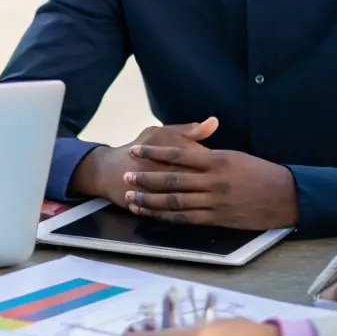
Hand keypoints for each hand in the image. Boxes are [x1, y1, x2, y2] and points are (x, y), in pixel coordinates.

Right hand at [69, 119, 218, 205]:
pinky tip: (197, 213)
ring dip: (201, 200)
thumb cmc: (142, 147)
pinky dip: (184, 211)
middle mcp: (162, 163)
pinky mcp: (147, 200)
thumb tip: (214, 122)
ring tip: (215, 202)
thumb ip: (190, 131)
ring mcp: (154, 183)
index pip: (202, 156)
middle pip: (197, 177)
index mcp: (169, 144)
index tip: (227, 171)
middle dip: (213, 185)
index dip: (217, 165)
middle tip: (226, 189)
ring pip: (184, 195)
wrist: (109, 169)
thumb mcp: (163, 133)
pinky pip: (169, 209)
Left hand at [124, 144, 299, 229]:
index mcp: (216, 160)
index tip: (135, 150)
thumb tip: (190, 145)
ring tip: (132, 198)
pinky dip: (168, 217)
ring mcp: (215, 201)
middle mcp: (213, 181)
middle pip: (171, 179)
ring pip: (176, 201)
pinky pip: (188, 218)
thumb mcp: (235, 156)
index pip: (178, 155)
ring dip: (151, 200)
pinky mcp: (219, 218)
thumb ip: (210, 153)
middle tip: (125, 176)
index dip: (153, 153)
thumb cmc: (261, 173)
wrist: (286, 196)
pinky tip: (154, 215)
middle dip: (146, 178)